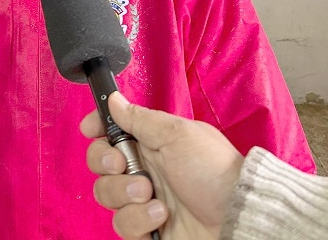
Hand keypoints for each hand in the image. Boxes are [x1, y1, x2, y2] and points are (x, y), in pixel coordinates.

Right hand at [80, 92, 243, 239]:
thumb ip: (140, 119)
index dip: (96, 128)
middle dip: (105, 163)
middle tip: (124, 165)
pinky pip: (122, 225)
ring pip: (105, 194)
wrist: (238, 217)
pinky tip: (161, 216)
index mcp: (150, 142)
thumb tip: (114, 100)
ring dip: (125, 193)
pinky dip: (138, 220)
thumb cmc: (216, 171)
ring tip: (152, 195)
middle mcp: (143, 169)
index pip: (111, 130)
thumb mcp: (177, 134)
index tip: (89, 128)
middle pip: (99, 163)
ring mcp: (143, 199)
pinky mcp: (146, 228)